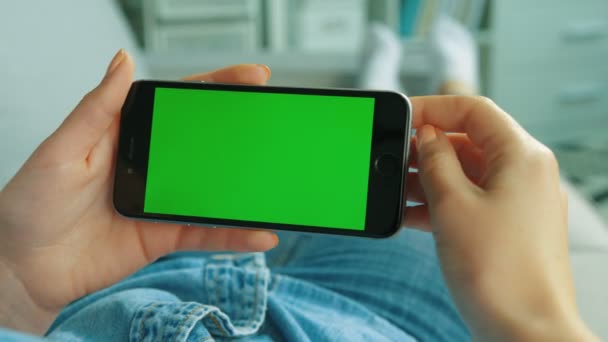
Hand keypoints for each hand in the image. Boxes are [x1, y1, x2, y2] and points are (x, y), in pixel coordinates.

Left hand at [0, 50, 277, 334]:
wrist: (24, 268)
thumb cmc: (30, 205)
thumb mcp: (62, 150)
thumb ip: (97, 109)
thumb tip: (123, 60)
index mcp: (127, 135)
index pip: (179, 104)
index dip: (216, 87)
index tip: (251, 77)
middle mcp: (151, 165)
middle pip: (206, 143)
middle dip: (244, 131)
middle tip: (276, 119)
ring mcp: (162, 202)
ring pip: (214, 190)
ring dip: (247, 187)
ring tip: (277, 180)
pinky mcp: (165, 237)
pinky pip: (207, 233)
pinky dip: (234, 234)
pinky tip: (260, 233)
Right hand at [404, 96, 596, 340]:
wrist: (525, 332)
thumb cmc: (500, 273)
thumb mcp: (452, 205)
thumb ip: (434, 162)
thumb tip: (425, 136)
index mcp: (521, 156)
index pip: (474, 110)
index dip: (433, 108)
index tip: (402, 116)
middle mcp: (524, 173)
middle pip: (468, 141)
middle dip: (426, 148)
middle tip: (391, 158)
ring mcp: (517, 201)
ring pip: (465, 173)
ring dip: (428, 179)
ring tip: (393, 189)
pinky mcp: (506, 227)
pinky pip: (469, 200)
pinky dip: (439, 203)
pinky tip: (408, 214)